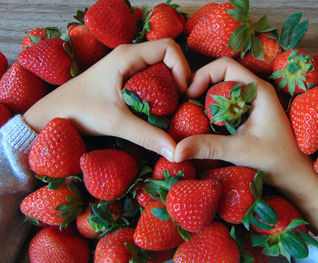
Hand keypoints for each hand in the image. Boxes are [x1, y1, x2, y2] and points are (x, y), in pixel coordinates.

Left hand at [24, 38, 190, 160]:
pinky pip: (150, 80)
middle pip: (167, 58)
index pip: (168, 48)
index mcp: (127, 56)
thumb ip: (147, 135)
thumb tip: (176, 151)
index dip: (182, 67)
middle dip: (179, 79)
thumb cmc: (80, 110)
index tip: (183, 92)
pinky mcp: (123, 78)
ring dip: (169, 88)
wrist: (54, 113)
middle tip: (180, 105)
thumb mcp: (116, 122)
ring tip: (170, 110)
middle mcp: (129, 56)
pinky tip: (157, 111)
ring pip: (160, 70)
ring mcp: (126, 67)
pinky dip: (159, 93)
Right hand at [175, 56, 302, 184]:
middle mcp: (254, 91)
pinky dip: (210, 109)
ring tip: (190, 113)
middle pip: (220, 75)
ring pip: (221, 89)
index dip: (203, 75)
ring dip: (204, 98)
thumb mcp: (240, 152)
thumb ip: (208, 147)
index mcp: (257, 90)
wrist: (294, 174)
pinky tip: (202, 122)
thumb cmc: (276, 160)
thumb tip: (176, 150)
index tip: (189, 94)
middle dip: (200, 86)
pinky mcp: (246, 114)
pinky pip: (224, 104)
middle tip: (186, 104)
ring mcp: (250, 102)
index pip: (226, 66)